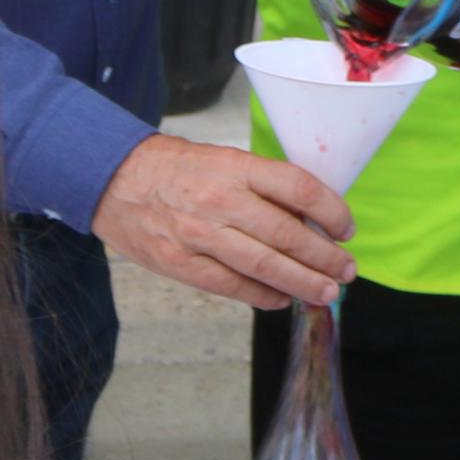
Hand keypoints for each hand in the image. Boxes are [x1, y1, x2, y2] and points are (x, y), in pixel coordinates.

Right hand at [89, 135, 350, 307]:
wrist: (112, 179)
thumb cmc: (175, 169)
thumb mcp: (222, 160)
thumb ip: (262, 186)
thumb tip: (309, 218)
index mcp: (235, 167)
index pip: (298, 189)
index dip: (331, 211)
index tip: (346, 229)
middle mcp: (220, 201)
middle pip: (287, 234)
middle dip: (325, 257)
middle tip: (346, 271)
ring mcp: (199, 235)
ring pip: (264, 265)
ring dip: (303, 282)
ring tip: (326, 292)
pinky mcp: (180, 264)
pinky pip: (232, 286)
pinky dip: (263, 296)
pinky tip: (283, 299)